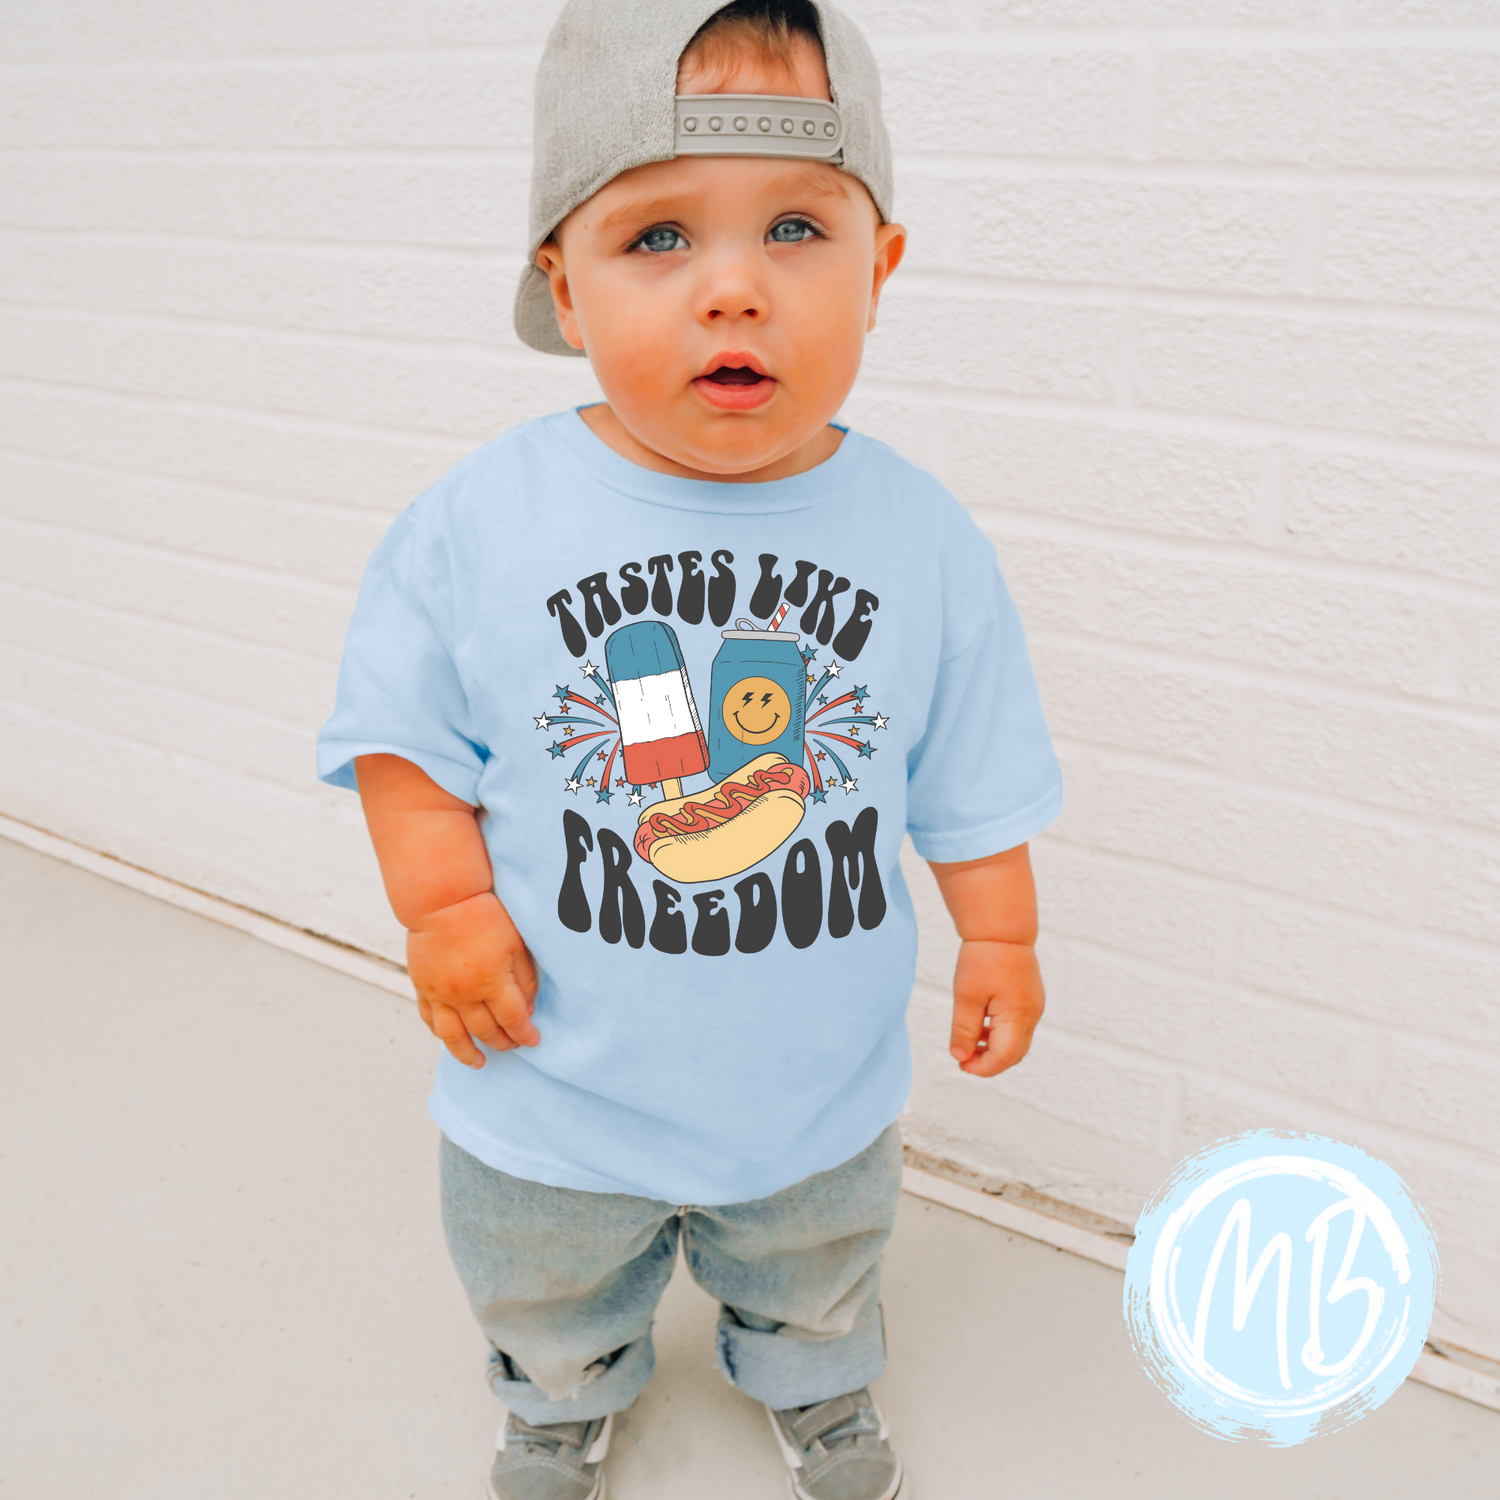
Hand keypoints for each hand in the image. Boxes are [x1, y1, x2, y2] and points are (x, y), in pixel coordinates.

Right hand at [407, 891, 539, 1068]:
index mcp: (492, 982)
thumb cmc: (484, 915)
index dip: (526, 1034)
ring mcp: (440, 993)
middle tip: (513, 1047)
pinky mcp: (422, 987)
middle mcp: (464, 994)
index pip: (513, 1020)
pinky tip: (452, 1039)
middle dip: (503, 1043)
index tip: (534, 1041)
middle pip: (486, 1031)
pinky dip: (442, 1034)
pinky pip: (431, 1020)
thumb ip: (525, 979)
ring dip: (468, 1053)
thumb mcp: (516, 943)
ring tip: (480, 1062)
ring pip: (453, 1036)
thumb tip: (528, 1009)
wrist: (441, 900)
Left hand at [948, 938, 1043, 1076]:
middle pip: (1014, 1055)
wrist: (1002, 928)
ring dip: (995, 1049)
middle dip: (989, 1063)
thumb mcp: (966, 996)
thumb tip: (960, 1057)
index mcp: (1018, 1017)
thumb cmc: (984, 958)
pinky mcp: (1031, 999)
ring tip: (970, 1043)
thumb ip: (964, 1030)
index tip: (961, 1065)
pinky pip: (1019, 1026)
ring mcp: (1034, 1007)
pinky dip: (1002, 1034)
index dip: (981, 1068)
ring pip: (1018, 1042)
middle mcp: (1032, 1015)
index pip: (1003, 1058)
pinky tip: (982, 1026)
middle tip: (964, 1059)